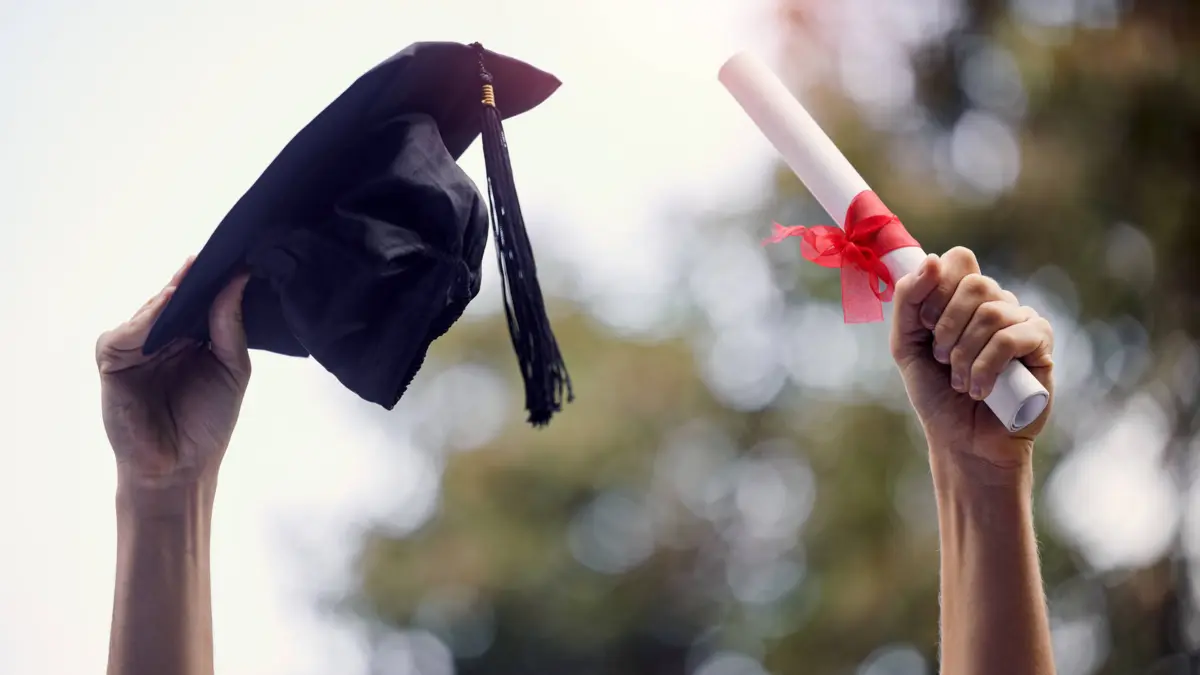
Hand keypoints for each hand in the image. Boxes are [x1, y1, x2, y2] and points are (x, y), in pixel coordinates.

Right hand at [95, 257, 251, 491]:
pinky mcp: (112, 364)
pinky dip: (144, 319)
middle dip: (191, 281)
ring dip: (169, 295)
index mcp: (191, 340)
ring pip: (149, 313)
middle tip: (213, 257)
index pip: (199, 302)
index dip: (214, 282)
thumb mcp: (232, 367)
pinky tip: (165, 306)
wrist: (181, 467)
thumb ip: (230, 325)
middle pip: (173, 301)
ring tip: (192, 275)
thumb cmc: (207, 423)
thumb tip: (238, 280)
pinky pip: (124, 334)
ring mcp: (136, 351)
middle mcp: (162, 341)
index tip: (237, 257)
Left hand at [890, 247, 1053, 471]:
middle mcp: (996, 303)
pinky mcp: (1041, 346)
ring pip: (991, 312)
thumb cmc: (936, 393)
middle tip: (941, 358)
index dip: (937, 287)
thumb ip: (908, 301)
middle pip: (975, 283)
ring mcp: (1021, 321)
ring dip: (964, 353)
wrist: (962, 440)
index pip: (958, 259)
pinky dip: (986, 366)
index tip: (924, 324)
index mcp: (963, 298)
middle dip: (947, 325)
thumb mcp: (906, 345)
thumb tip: (933, 260)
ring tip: (960, 382)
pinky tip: (981, 389)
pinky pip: (1012, 337)